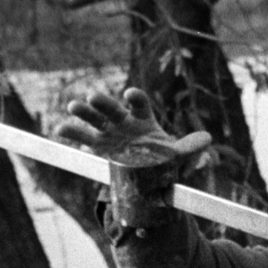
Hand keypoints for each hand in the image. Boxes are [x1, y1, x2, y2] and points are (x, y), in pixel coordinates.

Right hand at [57, 87, 211, 162]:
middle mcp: (124, 121)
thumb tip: (207, 140)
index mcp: (143, 118)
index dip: (135, 98)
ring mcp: (110, 132)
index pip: (139, 104)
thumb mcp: (177, 155)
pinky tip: (60, 128)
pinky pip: (84, 137)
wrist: (147, 173)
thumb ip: (189, 147)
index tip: (130, 94)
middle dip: (104, 102)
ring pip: (95, 118)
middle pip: (113, 108)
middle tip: (92, 97)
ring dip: (84, 112)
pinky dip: (72, 132)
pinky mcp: (99, 144)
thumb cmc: (162, 158)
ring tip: (72, 106)